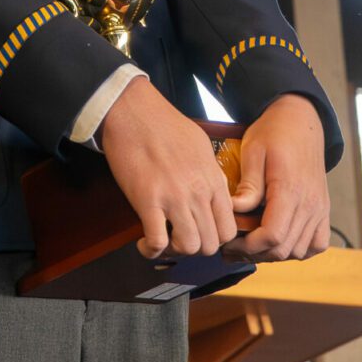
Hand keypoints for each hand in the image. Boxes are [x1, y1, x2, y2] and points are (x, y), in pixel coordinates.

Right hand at [99, 77, 237, 257]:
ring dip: (175, 251)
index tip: (199, 234)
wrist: (133, 110)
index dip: (214, 238)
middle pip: (211, 243)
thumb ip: (211, 174)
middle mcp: (198, 192)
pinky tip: (145, 244)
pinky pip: (157, 241)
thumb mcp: (201, 147)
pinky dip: (151, 250)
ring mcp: (174, 197)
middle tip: (179, 239)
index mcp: (213, 180)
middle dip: (195, 247)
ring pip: (189, 247)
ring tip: (163, 241)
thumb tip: (213, 192)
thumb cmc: (164, 124)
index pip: (228, 228)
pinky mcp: (147, 200)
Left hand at [225, 94, 329, 261]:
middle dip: (254, 253)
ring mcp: (320, 209)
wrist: (301, 122)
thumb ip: (248, 185)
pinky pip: (316, 245)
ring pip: (299, 251)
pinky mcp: (323, 211)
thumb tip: (235, 211)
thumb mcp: (253, 151)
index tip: (228, 243)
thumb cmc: (273, 134)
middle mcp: (310, 204)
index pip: (273, 235)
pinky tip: (278, 243)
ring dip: (273, 254)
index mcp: (290, 190)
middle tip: (231, 248)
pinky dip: (298, 250)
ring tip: (250, 246)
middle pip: (284, 248)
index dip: (249, 245)